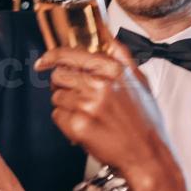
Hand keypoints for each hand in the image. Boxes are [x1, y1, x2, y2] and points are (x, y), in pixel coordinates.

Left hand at [36, 45, 172, 179]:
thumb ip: (122, 56)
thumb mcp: (140, 82)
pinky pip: (56, 116)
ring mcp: (87, 106)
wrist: (147, 155)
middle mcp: (100, 85)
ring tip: (87, 114)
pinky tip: (84, 125)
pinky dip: (66, 122)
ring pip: (56, 97)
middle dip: (62, 85)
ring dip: (66, 105)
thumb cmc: (144, 121)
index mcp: (114, 71)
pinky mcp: (78, 126)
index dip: (52, 57)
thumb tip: (106, 35)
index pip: (71, 55)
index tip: (43, 61)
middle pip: (58, 76)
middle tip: (76, 96)